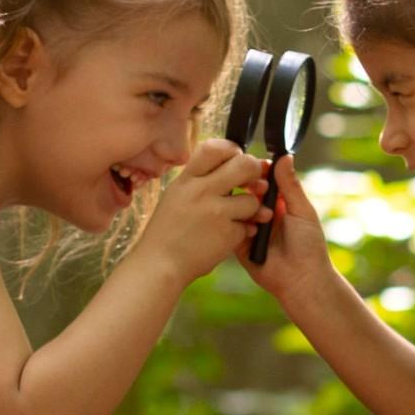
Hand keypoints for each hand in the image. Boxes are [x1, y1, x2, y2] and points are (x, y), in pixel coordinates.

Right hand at [130, 136, 270, 282]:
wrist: (159, 266)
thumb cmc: (167, 232)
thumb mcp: (176, 196)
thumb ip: (199, 180)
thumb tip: (228, 162)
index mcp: (186, 180)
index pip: (214, 148)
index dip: (232, 150)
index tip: (236, 158)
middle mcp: (201, 192)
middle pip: (244, 165)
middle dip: (255, 172)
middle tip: (255, 181)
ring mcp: (215, 213)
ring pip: (252, 200)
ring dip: (252, 209)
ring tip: (241, 217)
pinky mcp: (227, 235)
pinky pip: (248, 227)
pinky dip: (244, 233)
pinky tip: (231, 237)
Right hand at [237, 155, 336, 306]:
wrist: (301, 280)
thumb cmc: (309, 247)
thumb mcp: (302, 211)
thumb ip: (291, 185)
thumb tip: (284, 156)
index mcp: (279, 203)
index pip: (264, 179)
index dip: (258, 171)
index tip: (254, 165)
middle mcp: (262, 213)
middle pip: (247, 190)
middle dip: (246, 185)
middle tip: (251, 186)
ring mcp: (249, 228)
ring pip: (235, 207)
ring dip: (240, 204)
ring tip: (252, 210)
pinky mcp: (238, 244)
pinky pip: (229, 228)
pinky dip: (232, 223)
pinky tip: (240, 223)